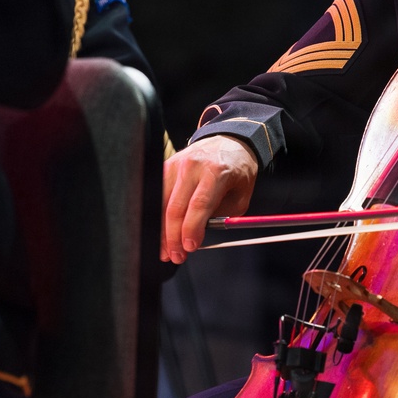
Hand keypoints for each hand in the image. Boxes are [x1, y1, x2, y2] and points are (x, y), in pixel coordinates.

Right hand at [161, 135, 257, 262]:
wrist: (228, 141)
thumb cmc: (237, 171)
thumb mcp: (240, 197)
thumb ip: (220, 217)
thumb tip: (196, 236)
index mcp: (216, 172)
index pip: (199, 205)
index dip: (191, 229)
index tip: (189, 248)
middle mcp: (193, 167)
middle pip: (175, 207)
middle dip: (173, 237)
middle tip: (175, 256)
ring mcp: (175, 164)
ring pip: (160, 203)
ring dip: (161, 231)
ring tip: (165, 250)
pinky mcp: (165, 166)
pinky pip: (157, 195)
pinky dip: (157, 216)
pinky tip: (160, 231)